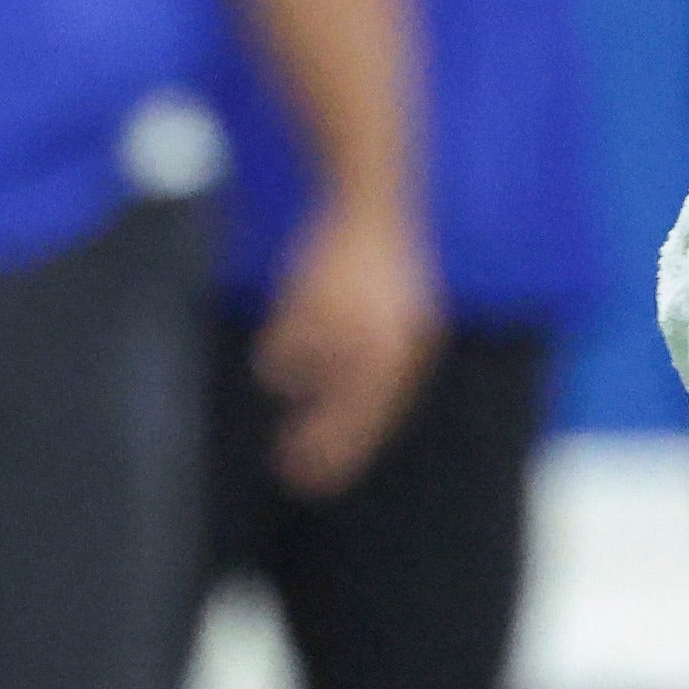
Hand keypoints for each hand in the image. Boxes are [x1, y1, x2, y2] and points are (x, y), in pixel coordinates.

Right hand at [257, 196, 448, 498]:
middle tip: (286, 467)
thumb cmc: (383, 272)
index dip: (345, 452)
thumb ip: (383, 373)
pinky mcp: (313, 304)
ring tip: (294, 349)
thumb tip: (346, 431)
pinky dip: (279, 349)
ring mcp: (347, 323)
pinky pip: (282, 350)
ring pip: (300, 378)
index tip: (316, 481)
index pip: (377, 418)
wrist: (372, 207)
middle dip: (315, 445)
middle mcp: (384, 343)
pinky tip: (286, 328)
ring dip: (292, 373)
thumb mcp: (403, 323)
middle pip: (342, 415)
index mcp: (409, 349)